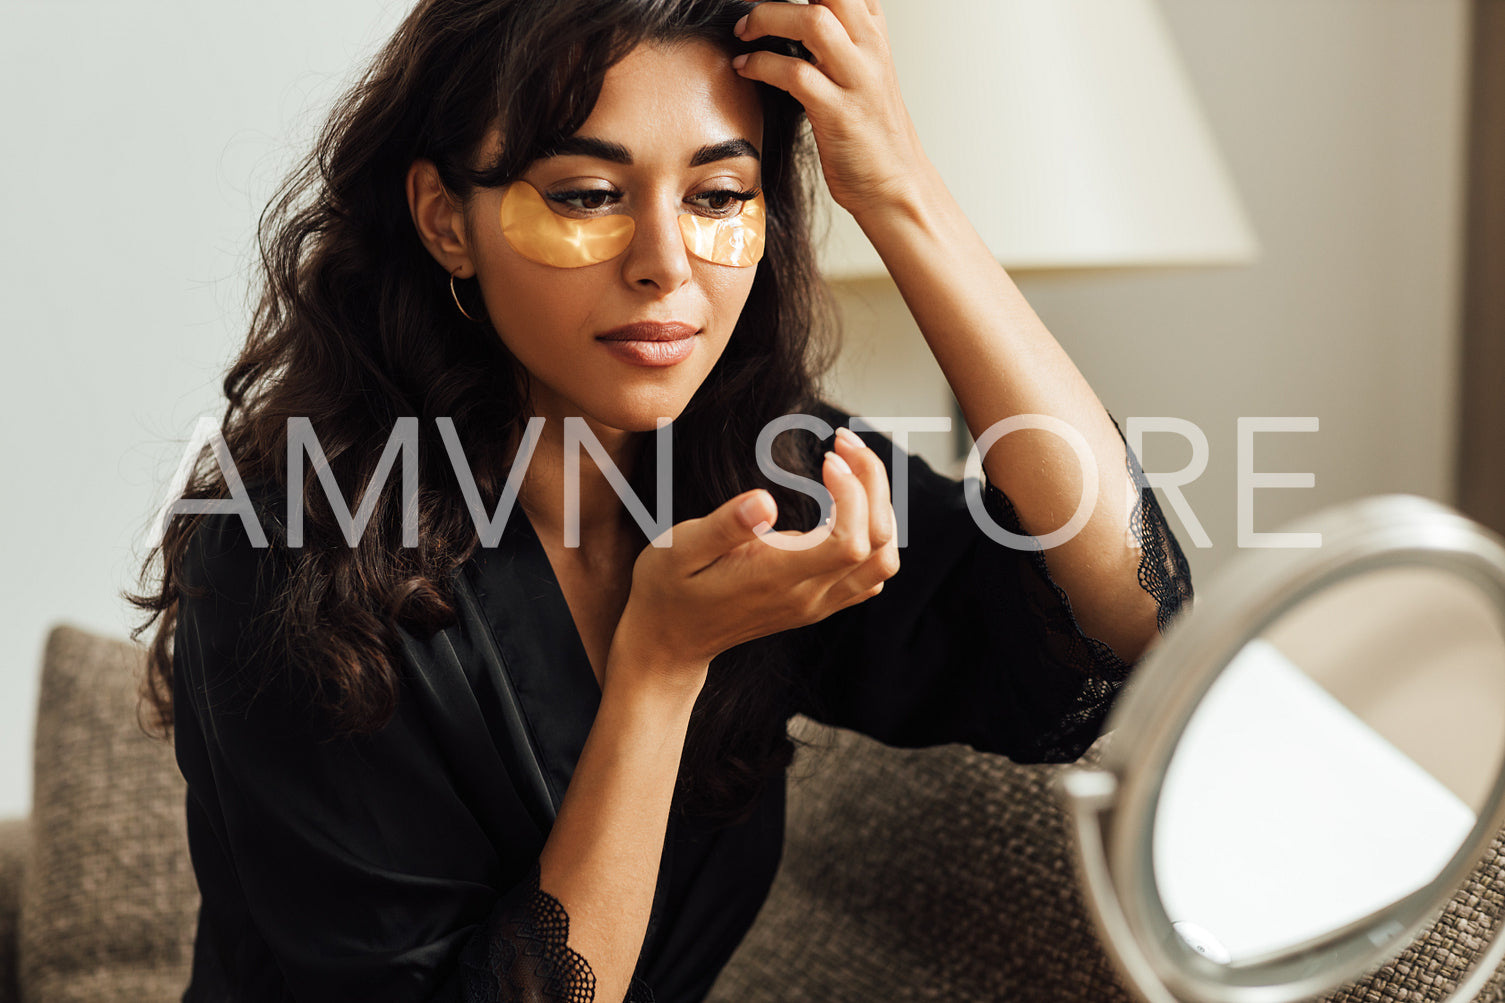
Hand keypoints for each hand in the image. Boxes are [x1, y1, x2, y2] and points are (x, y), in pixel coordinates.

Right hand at [608, 427, 899, 691]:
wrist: (669, 641)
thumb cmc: (669, 588)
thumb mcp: (679, 549)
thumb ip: (724, 526)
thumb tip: (765, 500)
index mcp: (777, 578)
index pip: (850, 540)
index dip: (853, 492)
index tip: (827, 458)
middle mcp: (808, 596)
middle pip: (878, 544)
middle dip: (873, 484)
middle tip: (843, 444)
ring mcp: (817, 604)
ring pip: (883, 562)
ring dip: (880, 508)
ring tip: (851, 468)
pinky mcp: (818, 604)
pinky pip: (870, 574)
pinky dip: (875, 533)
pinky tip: (847, 504)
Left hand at [732, 0, 928, 216]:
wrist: (895, 185)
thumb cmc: (870, 134)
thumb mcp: (862, 74)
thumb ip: (840, 41)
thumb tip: (795, 20)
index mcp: (874, 35)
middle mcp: (870, 49)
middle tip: (756, 10)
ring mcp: (857, 80)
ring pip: (813, 21)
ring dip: (768, 18)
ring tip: (744, 32)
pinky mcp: (839, 113)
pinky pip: (795, 73)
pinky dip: (761, 64)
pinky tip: (745, 68)